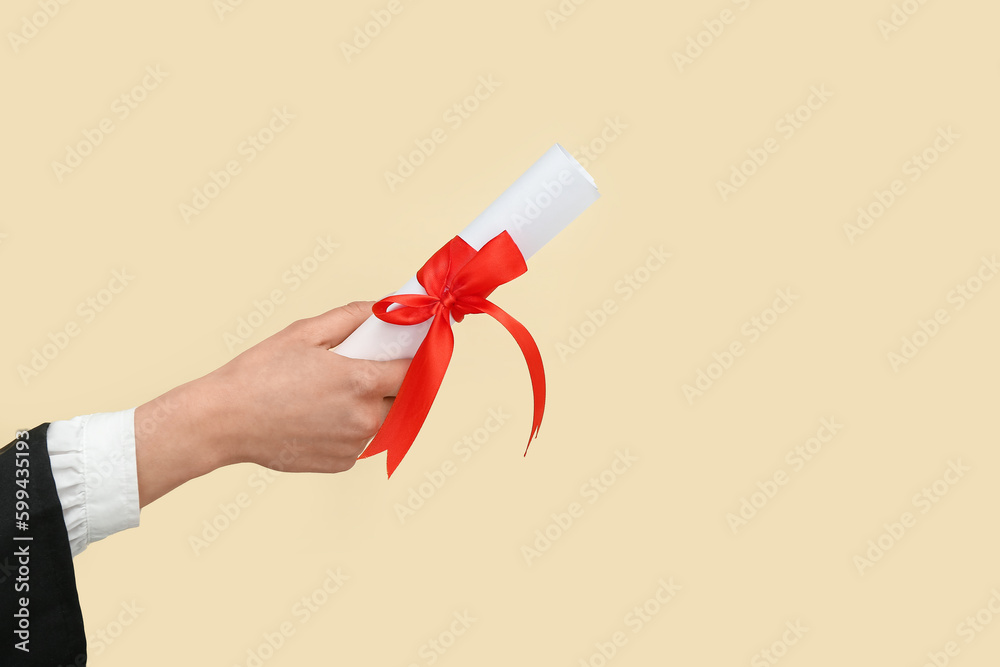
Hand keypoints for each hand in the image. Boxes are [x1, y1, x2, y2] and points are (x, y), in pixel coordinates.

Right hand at [134, 301, 409, 506]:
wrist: (223, 421)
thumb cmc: (260, 373)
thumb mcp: (306, 332)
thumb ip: (353, 317)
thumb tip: (384, 307)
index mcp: (361, 382)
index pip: (414, 369)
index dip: (417, 356)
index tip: (413, 348)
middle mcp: (365, 418)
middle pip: (402, 397)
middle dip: (392, 381)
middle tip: (368, 366)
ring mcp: (354, 445)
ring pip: (383, 420)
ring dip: (372, 404)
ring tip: (336, 391)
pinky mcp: (342, 463)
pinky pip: (361, 441)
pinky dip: (352, 426)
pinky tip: (322, 414)